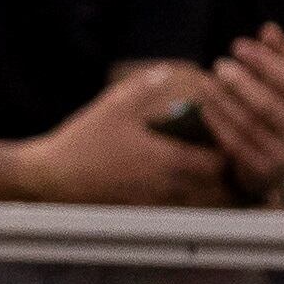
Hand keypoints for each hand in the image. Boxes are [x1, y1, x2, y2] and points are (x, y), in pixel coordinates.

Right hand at [15, 66, 233, 209]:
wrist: (53, 179)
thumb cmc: (84, 140)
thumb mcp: (116, 104)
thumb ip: (148, 87)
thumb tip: (169, 71)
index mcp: (167, 160)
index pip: (220, 161)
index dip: (230, 148)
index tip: (227, 133)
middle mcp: (166, 187)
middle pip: (215, 186)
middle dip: (225, 169)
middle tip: (225, 149)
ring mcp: (155, 204)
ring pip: (198, 200)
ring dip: (207, 184)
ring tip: (208, 164)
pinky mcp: (142, 212)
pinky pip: (176, 206)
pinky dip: (185, 194)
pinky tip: (178, 178)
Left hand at [197, 23, 283, 201]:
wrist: (276, 171)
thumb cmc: (278, 119)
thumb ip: (279, 58)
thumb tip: (268, 28)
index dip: (263, 60)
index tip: (237, 45)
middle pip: (269, 104)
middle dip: (241, 82)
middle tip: (218, 64)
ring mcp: (283, 155)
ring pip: (250, 125)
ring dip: (225, 102)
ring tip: (205, 83)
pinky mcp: (262, 172)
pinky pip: (237, 146)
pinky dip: (219, 126)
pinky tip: (205, 109)